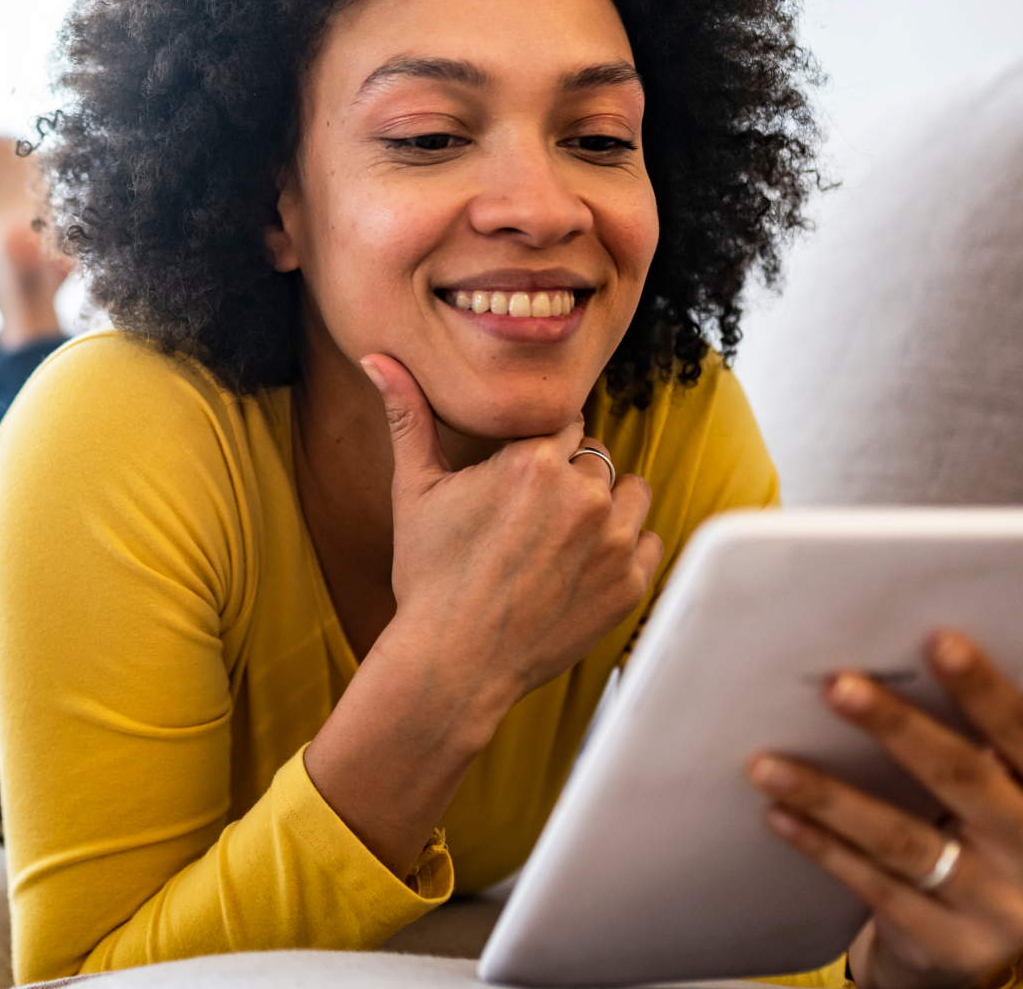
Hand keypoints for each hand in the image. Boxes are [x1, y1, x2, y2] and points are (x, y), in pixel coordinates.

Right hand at [362, 352, 662, 726]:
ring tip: (562, 539)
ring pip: (630, 492)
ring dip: (606, 505)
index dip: (542, 449)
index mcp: (534, 461)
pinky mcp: (629, 584)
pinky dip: (624, 550)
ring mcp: (612, 542)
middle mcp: (582, 494)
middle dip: (571, 476)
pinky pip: (647, 542)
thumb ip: (407, 415)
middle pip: (595, 456)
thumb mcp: (414, 491)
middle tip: (532, 519)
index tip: (521, 481)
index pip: (565, 422)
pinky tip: (581, 568)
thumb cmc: (428, 576)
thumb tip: (375, 357)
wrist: (453, 664)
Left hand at [747, 632, 1022, 988]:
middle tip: (835, 686)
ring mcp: (1005, 910)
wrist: (978, 938)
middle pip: (964, 779)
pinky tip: (780, 814)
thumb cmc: (994, 828)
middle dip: (895, 726)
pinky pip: (876, 888)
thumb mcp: (1019, 777)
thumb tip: (1017, 637)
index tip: (935, 641)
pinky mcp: (953, 948)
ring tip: (769, 762)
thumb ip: (1012, 715)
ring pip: (905, 841)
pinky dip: (824, 848)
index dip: (984, 687)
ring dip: (830, 796)